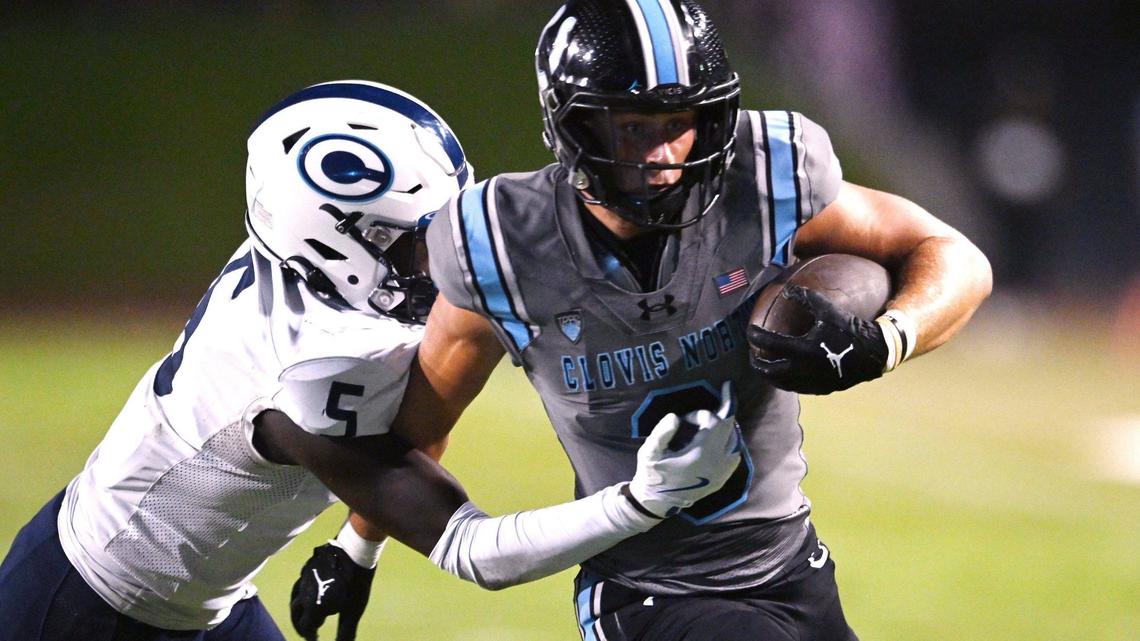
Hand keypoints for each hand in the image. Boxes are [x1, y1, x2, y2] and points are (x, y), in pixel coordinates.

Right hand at [290, 543, 375, 640]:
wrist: (354, 550)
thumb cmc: (355, 583)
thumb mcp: (353, 611)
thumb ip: (346, 632)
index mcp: (313, 606)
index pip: (306, 626)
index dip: (310, 635)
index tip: (315, 639)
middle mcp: (304, 593)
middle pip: (296, 614)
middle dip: (300, 625)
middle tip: (307, 631)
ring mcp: (304, 578)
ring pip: (295, 596)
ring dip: (298, 608)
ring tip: (304, 613)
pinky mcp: (308, 566)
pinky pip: (300, 582)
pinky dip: (302, 592)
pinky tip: (309, 590)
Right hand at [627, 381, 741, 517]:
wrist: (658, 502)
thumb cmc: (652, 474)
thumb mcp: (650, 452)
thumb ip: (661, 433)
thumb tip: (675, 416)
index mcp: (701, 454)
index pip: (713, 422)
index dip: (698, 414)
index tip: (683, 419)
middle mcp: (717, 462)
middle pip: (730, 428)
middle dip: (726, 410)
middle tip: (727, 390)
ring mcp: (722, 472)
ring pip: (735, 440)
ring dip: (727, 426)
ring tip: (719, 416)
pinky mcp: (722, 478)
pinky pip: (734, 454)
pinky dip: (730, 441)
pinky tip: (720, 437)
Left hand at [747, 285, 886, 394]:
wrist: (874, 353)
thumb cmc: (849, 329)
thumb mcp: (827, 310)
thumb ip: (805, 298)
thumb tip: (786, 290)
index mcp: (803, 349)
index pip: (770, 344)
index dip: (756, 336)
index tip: (750, 331)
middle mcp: (804, 369)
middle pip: (770, 371)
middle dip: (756, 363)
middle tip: (752, 354)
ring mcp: (811, 382)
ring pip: (781, 383)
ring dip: (769, 375)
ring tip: (764, 366)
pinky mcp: (820, 389)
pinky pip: (796, 388)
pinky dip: (785, 381)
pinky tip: (784, 375)